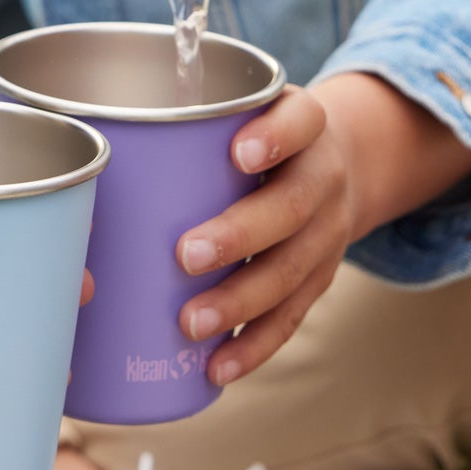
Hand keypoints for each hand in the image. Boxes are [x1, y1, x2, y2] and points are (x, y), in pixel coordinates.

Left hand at [175, 73, 470, 385]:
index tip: (239, 149)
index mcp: (308, 124)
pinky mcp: (323, 274)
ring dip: (242, 301)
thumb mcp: (253, 103)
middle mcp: (326, 177)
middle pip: (292, 207)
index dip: (274, 134)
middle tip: (185, 253)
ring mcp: (329, 231)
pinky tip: (217, 366)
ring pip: (293, 271)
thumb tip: (125, 139)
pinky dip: (254, 344)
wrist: (345, 157)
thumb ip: (199, 116)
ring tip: (191, 322)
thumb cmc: (267, 130)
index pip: (300, 120)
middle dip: (239, 233)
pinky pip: (294, 313)